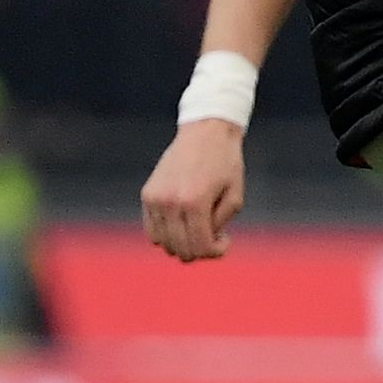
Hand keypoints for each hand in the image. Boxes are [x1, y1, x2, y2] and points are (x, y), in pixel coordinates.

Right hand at [142, 120, 246, 260]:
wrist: (205, 131)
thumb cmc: (225, 163)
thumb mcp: (235, 196)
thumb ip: (220, 225)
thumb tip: (204, 246)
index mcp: (195, 202)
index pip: (201, 247)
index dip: (216, 251)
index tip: (226, 239)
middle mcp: (171, 202)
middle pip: (181, 249)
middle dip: (200, 250)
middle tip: (214, 234)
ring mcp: (155, 198)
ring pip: (164, 243)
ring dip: (182, 243)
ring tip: (198, 227)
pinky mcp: (147, 194)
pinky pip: (151, 230)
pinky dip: (166, 234)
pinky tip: (182, 222)